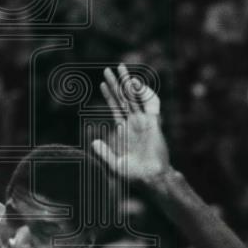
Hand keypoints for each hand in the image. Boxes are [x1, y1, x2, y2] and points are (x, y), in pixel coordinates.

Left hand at [92, 64, 170, 184]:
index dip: (109, 95)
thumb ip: (104, 153)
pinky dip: (145, 92)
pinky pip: (151, 103)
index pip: (116, 107)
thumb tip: (94, 142)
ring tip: (121, 70)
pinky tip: (136, 84)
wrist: (152, 178)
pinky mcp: (154, 123)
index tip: (102, 83)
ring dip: (128, 83)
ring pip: (135, 97)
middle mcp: (134, 122)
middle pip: (124, 98)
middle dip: (116, 83)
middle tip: (109, 69)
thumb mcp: (114, 164)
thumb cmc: (134, 175)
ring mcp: (144, 121)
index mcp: (124, 130)